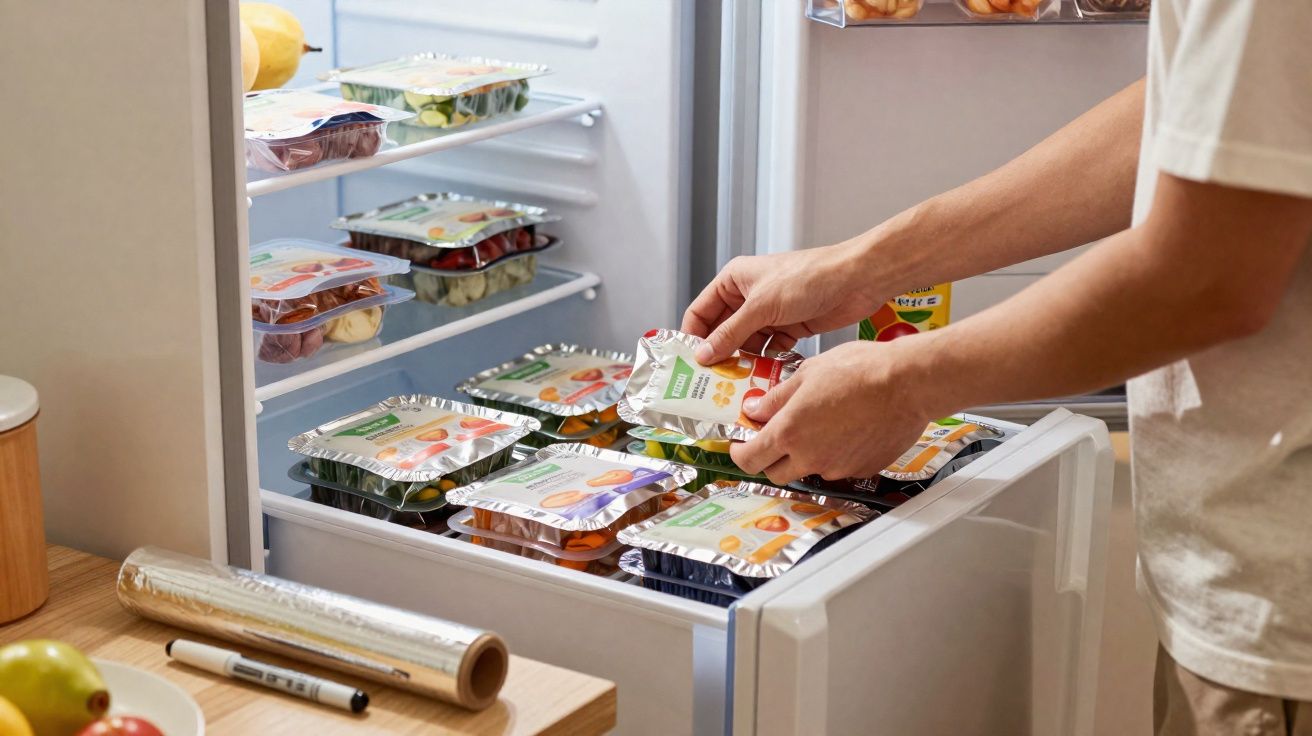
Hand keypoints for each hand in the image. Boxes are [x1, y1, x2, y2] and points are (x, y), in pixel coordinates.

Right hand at [681, 242, 880, 364]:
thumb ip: (730, 333)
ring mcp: (769, 314)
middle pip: (722, 332)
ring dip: (743, 364)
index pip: (700, 312)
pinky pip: (769, 352)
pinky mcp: (789, 328)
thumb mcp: (762, 307)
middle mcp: (748, 297)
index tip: (687, 365)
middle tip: (709, 384)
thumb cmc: (808, 278)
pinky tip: (765, 379)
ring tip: (736, 387)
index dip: (692, 337)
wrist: (856, 281)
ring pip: (746, 346)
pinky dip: (766, 364)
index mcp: (734, 281)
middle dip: (718, 355)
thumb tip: (702, 355)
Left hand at [729, 340, 936, 484]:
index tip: (741, 443)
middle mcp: (810, 457)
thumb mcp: (807, 373)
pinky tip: (845, 430)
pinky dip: (834, 455)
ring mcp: (837, 468)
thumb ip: (775, 397)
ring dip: (804, 456)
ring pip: (808, 470)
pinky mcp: (861, 470)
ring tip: (819, 425)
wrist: (907, 383)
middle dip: (769, 458)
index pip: (748, 459)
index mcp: (789, 432)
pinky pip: (838, 468)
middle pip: (774, 474)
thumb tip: (755, 409)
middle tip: (775, 436)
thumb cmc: (861, 371)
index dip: (740, 452)